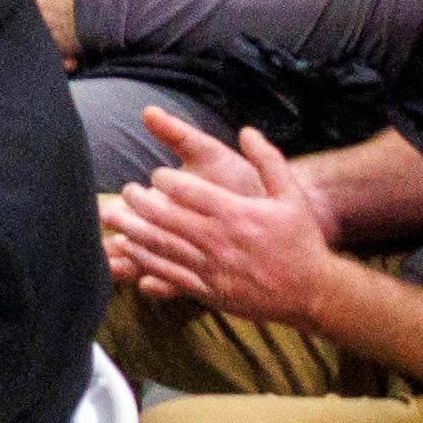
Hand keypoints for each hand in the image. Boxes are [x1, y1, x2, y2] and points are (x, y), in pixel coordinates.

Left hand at [102, 108, 346, 322]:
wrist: (312, 291)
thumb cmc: (301, 240)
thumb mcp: (291, 196)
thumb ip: (269, 161)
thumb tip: (248, 130)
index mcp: (237, 214)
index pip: (189, 191)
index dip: (166, 180)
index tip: (156, 175)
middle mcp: (220, 241)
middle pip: (166, 217)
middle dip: (139, 202)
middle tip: (124, 190)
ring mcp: (212, 268)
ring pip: (162, 246)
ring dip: (131, 230)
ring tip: (110, 216)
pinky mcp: (208, 290)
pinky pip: (168, 274)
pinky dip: (144, 261)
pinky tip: (128, 249)